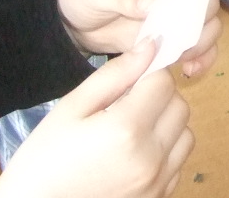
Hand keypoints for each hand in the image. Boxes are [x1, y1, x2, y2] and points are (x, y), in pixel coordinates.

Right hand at [0, 39, 193, 197]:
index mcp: (126, 130)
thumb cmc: (44, 159)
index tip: (130, 79)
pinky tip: (134, 154)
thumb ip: (114, 75)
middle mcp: (150, 158)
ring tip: (131, 130)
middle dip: (159, 97)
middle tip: (126, 104)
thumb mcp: (71, 108)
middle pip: (179, 107)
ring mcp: (156, 183)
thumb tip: (150, 46)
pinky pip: (177, 164)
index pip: (163, 82)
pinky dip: (165, 153)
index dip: (148, 74)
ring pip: (185, 135)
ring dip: (166, 125)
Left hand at [59, 0, 221, 77]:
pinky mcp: (169, 38)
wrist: (69, 19)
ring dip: (201, 46)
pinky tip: (188, 72)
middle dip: (200, 26)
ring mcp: (173, 15)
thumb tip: (154, 3)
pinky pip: (194, 48)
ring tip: (184, 63)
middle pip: (206, 4)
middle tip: (183, 46)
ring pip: (206, 28)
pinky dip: (198, 60)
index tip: (185, 21)